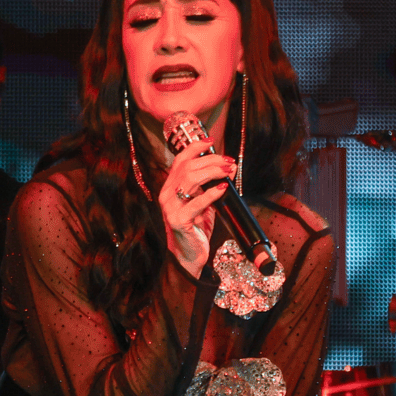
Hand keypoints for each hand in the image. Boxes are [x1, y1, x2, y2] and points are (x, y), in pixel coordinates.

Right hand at [159, 140, 234, 277]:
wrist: (190, 254)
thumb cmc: (196, 227)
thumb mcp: (202, 201)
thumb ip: (210, 185)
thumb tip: (228, 167)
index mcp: (170, 187)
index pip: (180, 160)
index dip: (195, 148)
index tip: (211, 141)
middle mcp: (167, 194)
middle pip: (188, 167)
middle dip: (211, 160)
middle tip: (228, 162)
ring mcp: (171, 207)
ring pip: (191, 180)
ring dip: (213, 172)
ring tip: (228, 172)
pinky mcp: (179, 220)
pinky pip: (196, 203)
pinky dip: (211, 193)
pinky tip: (222, 188)